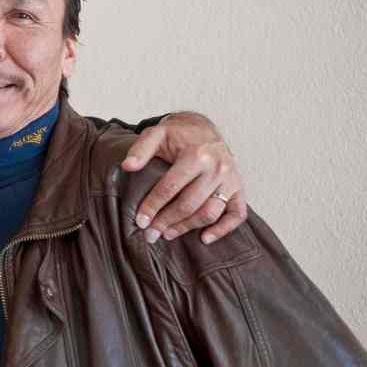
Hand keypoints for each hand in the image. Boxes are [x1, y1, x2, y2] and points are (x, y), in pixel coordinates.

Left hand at [122, 112, 247, 244]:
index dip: (153, 206)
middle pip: (190, 204)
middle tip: (151, 234)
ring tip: (167, 234)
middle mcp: (217, 167)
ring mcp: (230, 179)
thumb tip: (127, 166)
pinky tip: (204, 238)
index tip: (140, 221)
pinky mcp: (239, 187)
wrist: (203, 128)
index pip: (171, 187)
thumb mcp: (156, 134)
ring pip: (210, 212)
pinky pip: (238, 213)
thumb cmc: (177, 134)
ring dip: (187, 227)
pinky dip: (223, 229)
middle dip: (167, 222)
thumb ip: (141, 149)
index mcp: (196, 154)